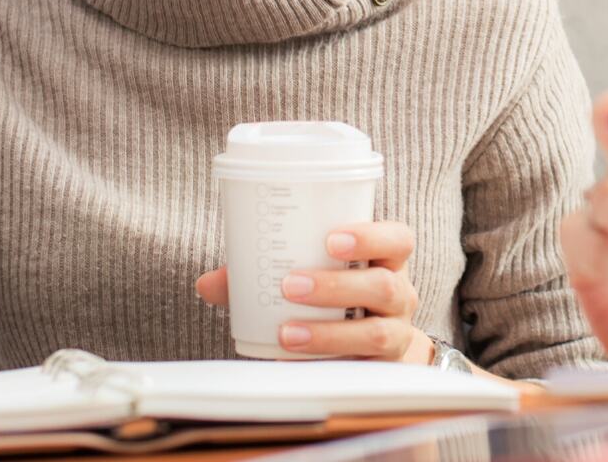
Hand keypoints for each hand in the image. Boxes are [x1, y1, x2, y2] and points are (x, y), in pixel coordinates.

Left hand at [196, 221, 431, 362]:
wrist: (374, 348)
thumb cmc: (338, 296)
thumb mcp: (315, 273)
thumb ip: (263, 273)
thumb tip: (207, 283)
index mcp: (387, 260)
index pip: (398, 239)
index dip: (371, 236)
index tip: (331, 239)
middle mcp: (400, 295)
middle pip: (385, 286)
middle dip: (336, 286)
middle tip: (290, 285)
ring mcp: (396, 335)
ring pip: (376, 333)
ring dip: (328, 333)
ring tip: (286, 332)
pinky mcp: (381, 371)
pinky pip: (360, 371)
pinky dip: (323, 366)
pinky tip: (291, 363)